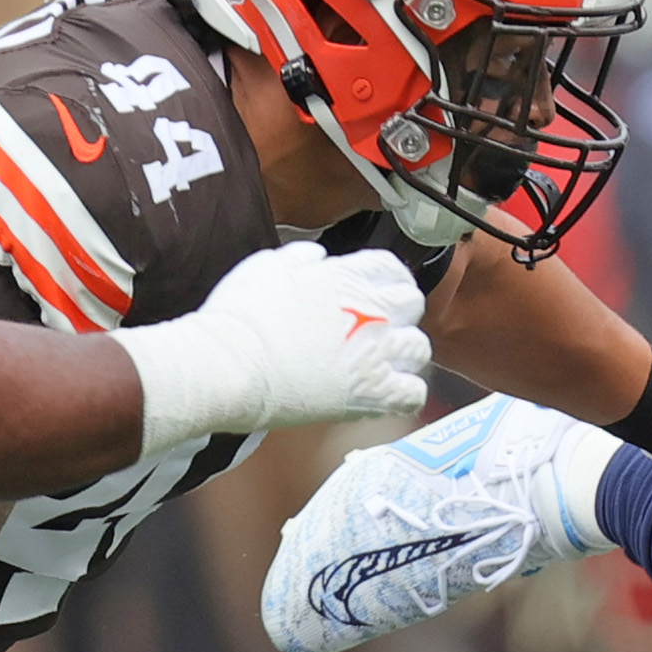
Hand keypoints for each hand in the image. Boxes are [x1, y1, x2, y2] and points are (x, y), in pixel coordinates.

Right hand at [119, 243, 431, 449]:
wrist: (233, 364)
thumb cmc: (240, 316)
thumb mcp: (266, 266)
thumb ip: (300, 257)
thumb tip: (319, 256)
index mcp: (347, 277)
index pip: (391, 268)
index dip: (387, 280)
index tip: (378, 293)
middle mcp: (371, 312)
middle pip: (412, 304)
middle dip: (399, 313)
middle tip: (378, 329)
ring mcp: (377, 354)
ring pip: (418, 349)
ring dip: (402, 354)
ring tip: (379, 363)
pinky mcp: (374, 394)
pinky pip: (413, 394)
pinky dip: (403, 395)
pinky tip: (383, 395)